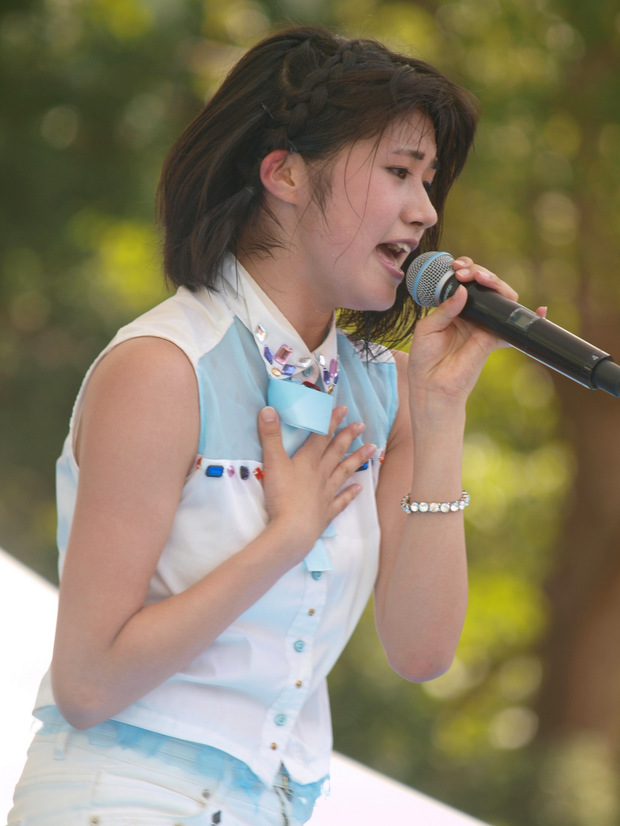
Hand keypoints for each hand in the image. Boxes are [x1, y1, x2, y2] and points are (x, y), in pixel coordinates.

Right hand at [257, 405, 374, 559]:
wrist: (292, 531)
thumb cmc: (282, 496)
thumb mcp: (273, 462)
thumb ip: (270, 436)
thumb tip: (268, 409)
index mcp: (308, 461)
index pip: (321, 436)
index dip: (331, 421)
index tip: (344, 409)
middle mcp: (321, 474)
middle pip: (336, 452)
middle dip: (348, 437)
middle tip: (361, 425)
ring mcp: (326, 494)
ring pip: (344, 472)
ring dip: (357, 459)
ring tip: (372, 448)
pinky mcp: (326, 512)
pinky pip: (342, 501)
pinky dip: (350, 494)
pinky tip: (359, 488)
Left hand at [407, 256, 544, 401]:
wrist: (431, 385)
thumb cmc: (424, 358)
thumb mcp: (427, 328)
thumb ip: (445, 309)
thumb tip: (463, 290)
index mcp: (452, 307)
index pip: (465, 282)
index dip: (465, 269)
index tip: (457, 267)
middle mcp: (471, 314)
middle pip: (485, 285)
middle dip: (479, 272)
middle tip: (466, 273)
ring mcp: (484, 325)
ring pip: (500, 299)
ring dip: (496, 283)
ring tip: (482, 278)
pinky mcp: (493, 340)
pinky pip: (514, 328)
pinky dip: (529, 318)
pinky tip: (540, 310)